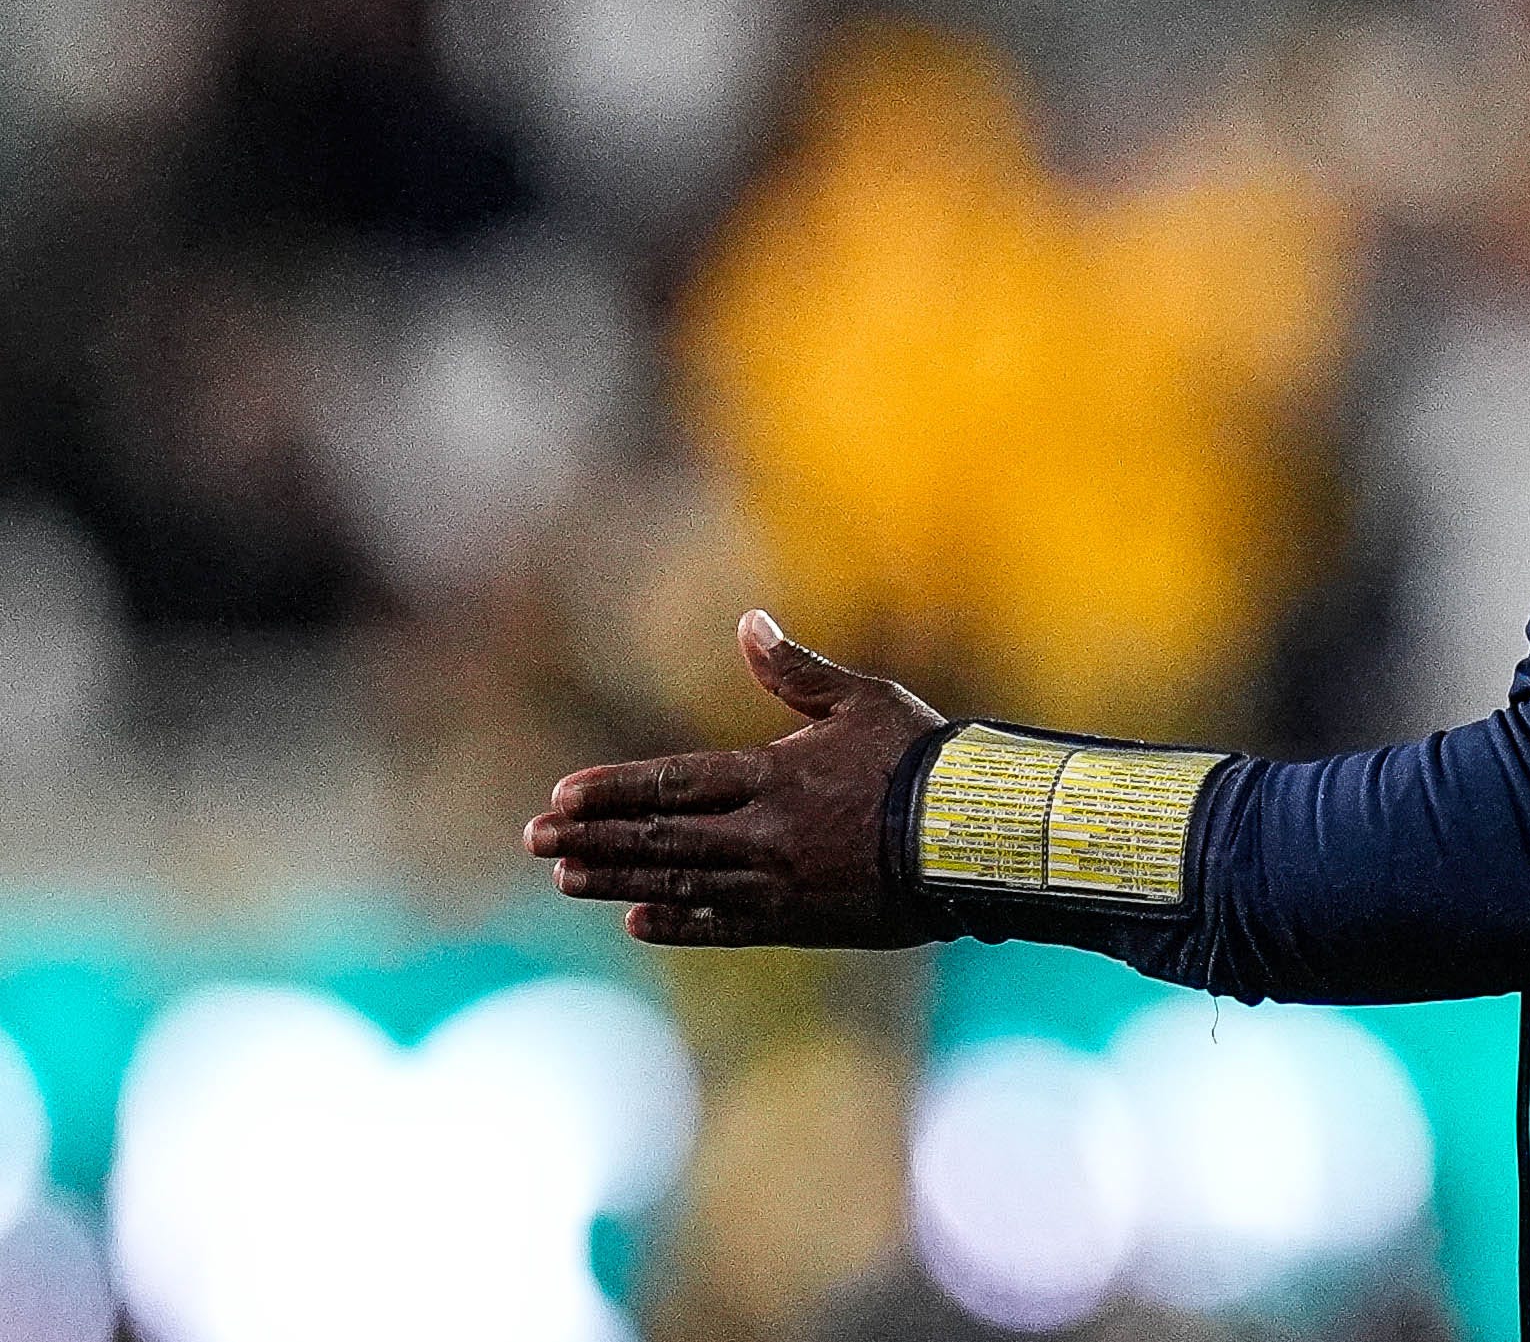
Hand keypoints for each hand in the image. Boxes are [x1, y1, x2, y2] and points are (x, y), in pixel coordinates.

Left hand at [524, 610, 947, 947]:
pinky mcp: (799, 921)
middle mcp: (764, 833)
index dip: (615, 790)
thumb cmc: (921, 758)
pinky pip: (724, 926)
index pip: (673, 783)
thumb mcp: (861, 700)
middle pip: (660, 838)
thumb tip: (747, 624)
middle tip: (536, 841)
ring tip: (566, 878)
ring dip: (617, 880)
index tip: (562, 796)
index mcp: (773, 775)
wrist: (973, 837)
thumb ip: (795, 671)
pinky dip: (678, 924)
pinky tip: (638, 921)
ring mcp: (777, 883)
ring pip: (679, 883)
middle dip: (592, 838)